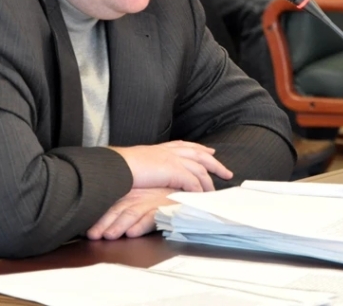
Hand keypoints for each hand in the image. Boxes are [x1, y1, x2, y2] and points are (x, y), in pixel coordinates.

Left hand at [86, 188, 174, 239]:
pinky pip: (152, 217)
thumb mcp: (139, 196)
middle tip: (92, 235)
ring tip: (109, 235)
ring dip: (119, 226)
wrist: (183, 187)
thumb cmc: (160, 193)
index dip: (97, 216)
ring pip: (131, 215)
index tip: (83, 229)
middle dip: (103, 224)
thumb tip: (98, 222)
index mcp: (128, 194)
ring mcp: (150, 202)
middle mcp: (136, 198)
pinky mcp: (164, 208)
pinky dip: (141, 225)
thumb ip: (122, 206)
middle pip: (116, 210)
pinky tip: (132, 233)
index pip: (109, 205)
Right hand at [108, 140, 232, 191]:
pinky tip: (201, 196)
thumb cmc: (120, 168)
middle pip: (198, 154)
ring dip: (208, 180)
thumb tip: (152, 176)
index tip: (210, 151)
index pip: (185, 146)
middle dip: (214, 162)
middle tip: (226, 171)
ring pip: (199, 168)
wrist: (116, 167)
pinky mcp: (173, 171)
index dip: (198, 148)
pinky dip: (198, 189)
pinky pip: (192, 181)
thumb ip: (149, 168)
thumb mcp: (139, 165)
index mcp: (160, 148)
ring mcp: (172, 160)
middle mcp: (169, 151)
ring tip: (215, 191)